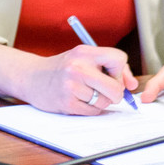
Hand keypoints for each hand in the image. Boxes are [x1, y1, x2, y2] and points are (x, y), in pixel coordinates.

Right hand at [0, 42, 137, 115]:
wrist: (31, 77)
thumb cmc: (63, 68)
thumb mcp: (83, 58)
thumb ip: (110, 68)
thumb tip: (132, 86)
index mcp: (84, 52)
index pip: (119, 59)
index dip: (121, 71)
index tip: (113, 75)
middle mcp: (78, 67)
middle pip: (115, 88)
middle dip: (115, 93)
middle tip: (104, 90)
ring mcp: (71, 86)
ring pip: (105, 102)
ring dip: (100, 101)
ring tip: (85, 93)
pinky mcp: (67, 103)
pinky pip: (93, 112)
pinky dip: (90, 109)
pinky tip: (78, 100)